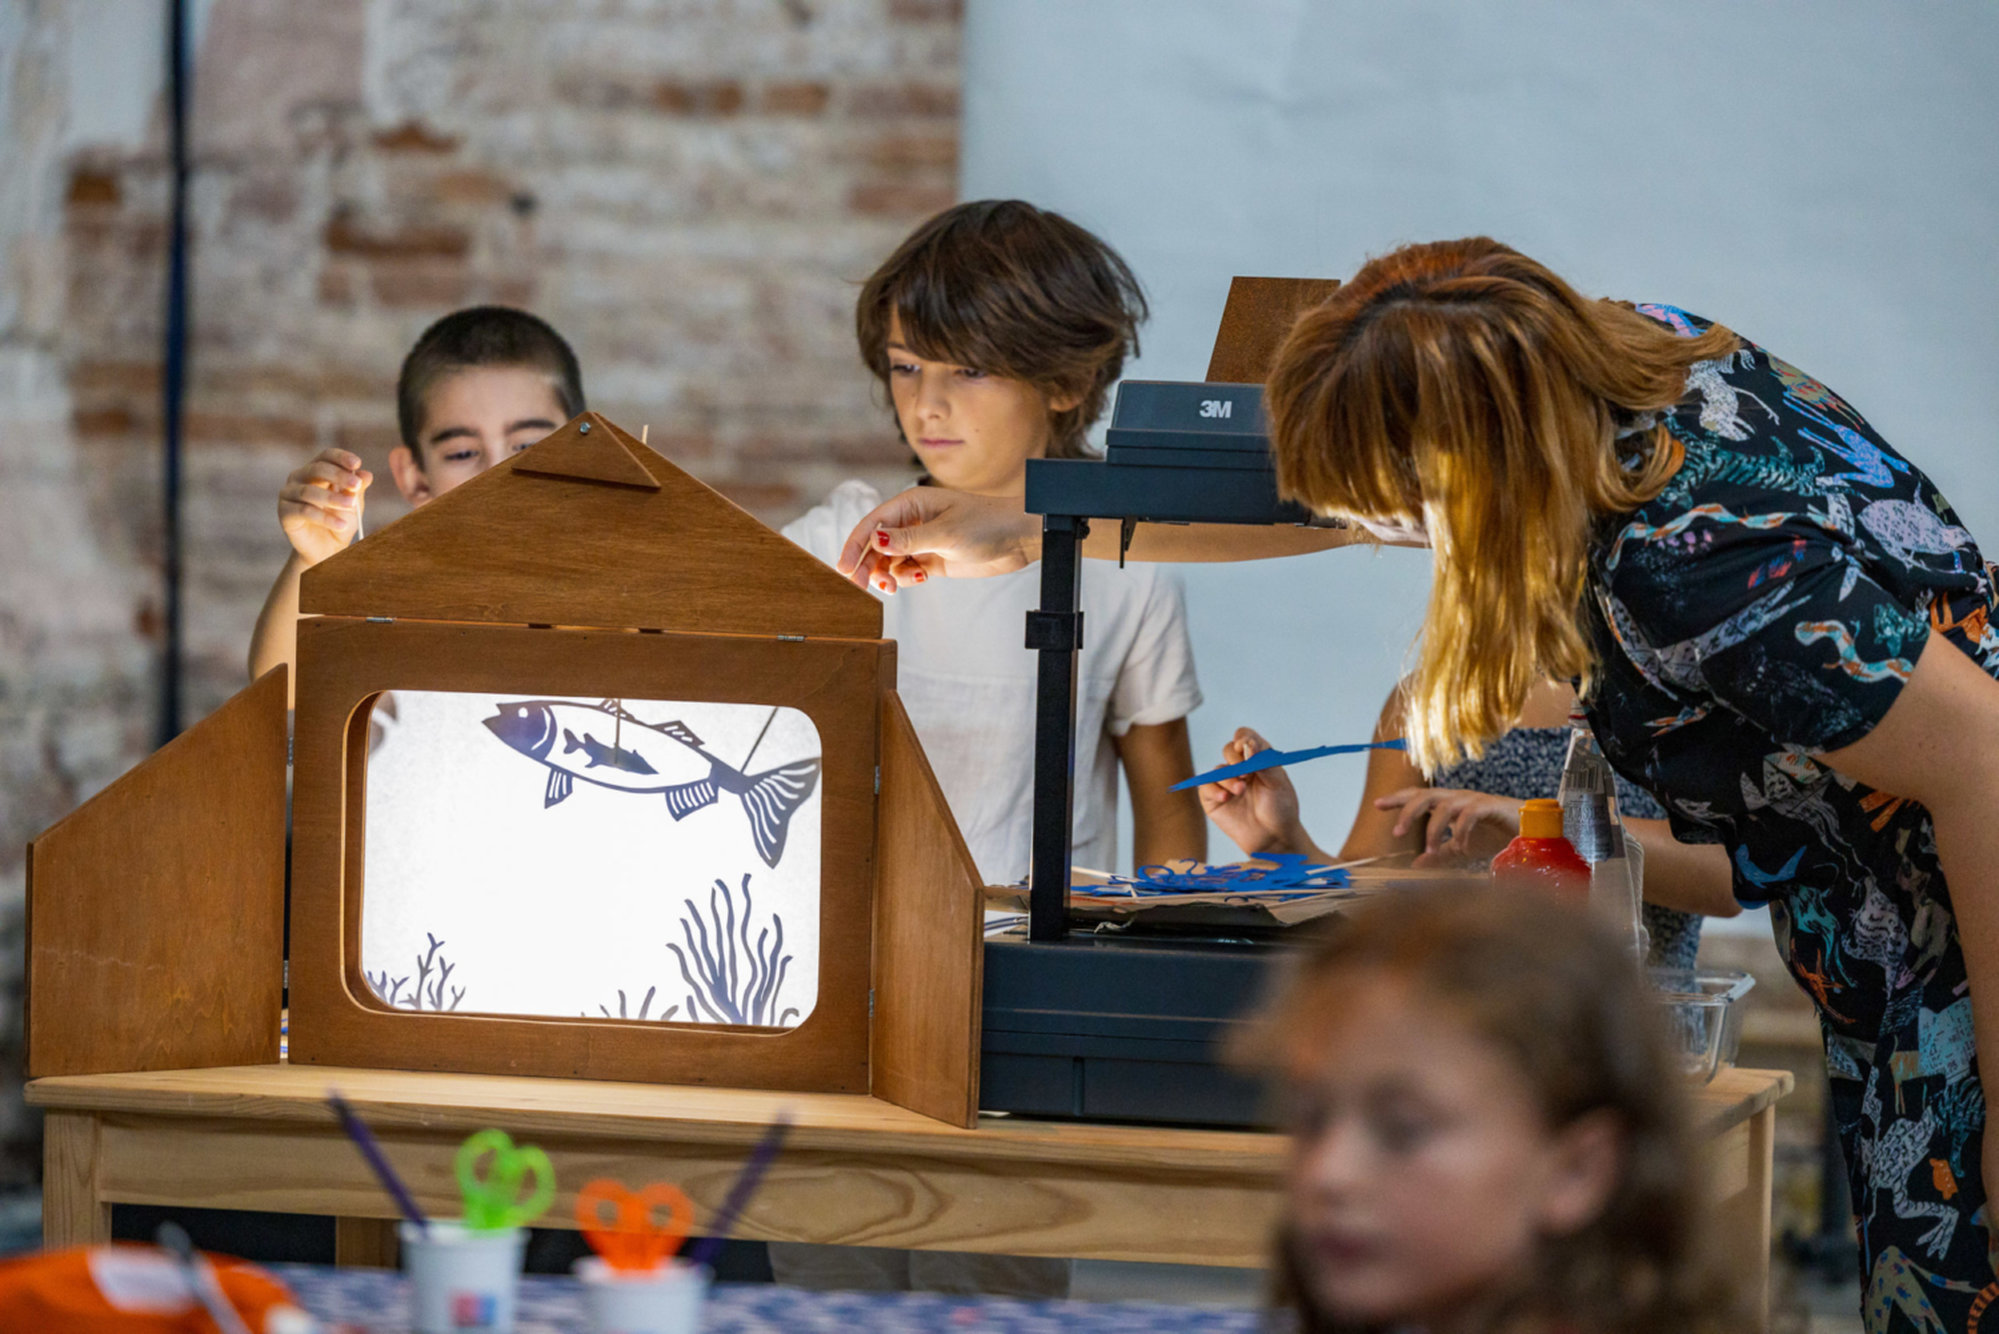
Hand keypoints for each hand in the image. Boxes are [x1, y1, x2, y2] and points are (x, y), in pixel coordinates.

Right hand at [278, 448, 371, 566]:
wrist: (328, 549)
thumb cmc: (340, 521)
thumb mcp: (353, 504)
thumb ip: (357, 490)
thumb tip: (366, 474)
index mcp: (315, 471)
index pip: (326, 456)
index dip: (341, 457)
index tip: (357, 463)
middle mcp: (298, 478)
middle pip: (316, 469)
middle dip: (338, 475)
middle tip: (356, 484)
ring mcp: (288, 494)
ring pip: (309, 491)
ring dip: (332, 498)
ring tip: (351, 506)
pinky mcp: (284, 513)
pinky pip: (304, 511)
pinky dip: (325, 518)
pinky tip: (342, 525)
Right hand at [836, 488, 1038, 592]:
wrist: (1019, 538)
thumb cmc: (987, 524)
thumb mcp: (946, 533)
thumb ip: (909, 539)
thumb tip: (875, 539)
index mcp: (911, 503)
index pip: (872, 523)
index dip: (855, 545)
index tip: (843, 568)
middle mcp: (913, 521)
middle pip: (876, 544)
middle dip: (866, 565)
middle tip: (859, 587)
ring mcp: (922, 541)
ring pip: (889, 560)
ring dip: (886, 575)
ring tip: (892, 588)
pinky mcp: (933, 559)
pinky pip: (907, 571)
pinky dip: (906, 578)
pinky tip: (921, 580)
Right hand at [1199, 727, 1311, 857]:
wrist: (1275, 838)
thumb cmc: (1280, 809)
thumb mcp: (1278, 781)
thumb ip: (1263, 761)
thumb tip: (1247, 745)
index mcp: (1258, 759)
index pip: (1245, 737)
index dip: (1244, 738)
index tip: (1247, 748)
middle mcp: (1241, 769)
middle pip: (1228, 749)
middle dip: (1234, 758)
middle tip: (1245, 772)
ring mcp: (1226, 784)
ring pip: (1218, 769)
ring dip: (1229, 778)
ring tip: (1241, 791)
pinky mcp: (1214, 799)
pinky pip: (1205, 787)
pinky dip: (1214, 789)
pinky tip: (1226, 797)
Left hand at [1375, 786, 1520, 865]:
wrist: (1531, 832)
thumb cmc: (1497, 834)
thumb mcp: (1462, 848)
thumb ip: (1440, 854)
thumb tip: (1416, 865)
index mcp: (1448, 805)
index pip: (1418, 796)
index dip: (1398, 799)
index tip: (1377, 804)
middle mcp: (1458, 798)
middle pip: (1426, 795)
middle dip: (1408, 811)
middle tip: (1397, 833)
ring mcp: (1474, 800)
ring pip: (1445, 804)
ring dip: (1434, 829)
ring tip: (1430, 850)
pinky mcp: (1492, 806)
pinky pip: (1471, 813)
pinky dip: (1462, 830)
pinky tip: (1462, 847)